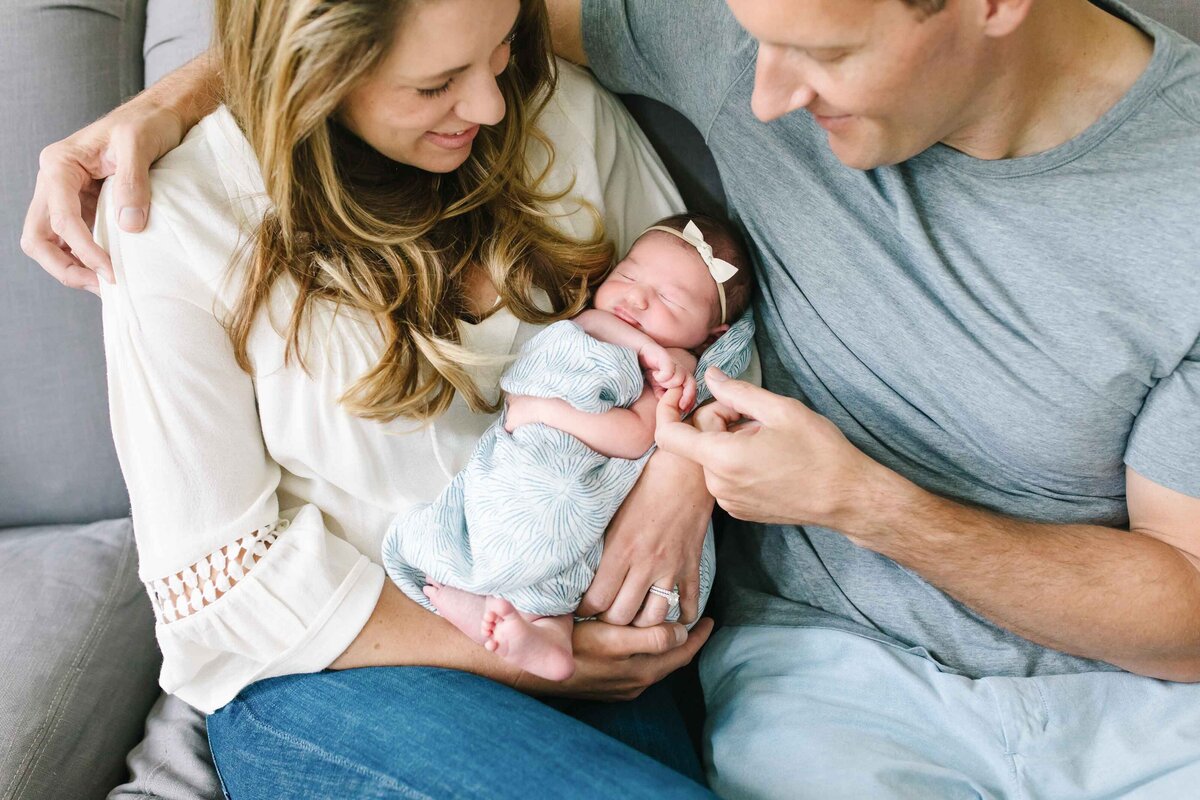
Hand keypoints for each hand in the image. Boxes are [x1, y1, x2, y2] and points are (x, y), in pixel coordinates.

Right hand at [20, 99, 185, 291]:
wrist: (162, 114)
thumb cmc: (148, 122)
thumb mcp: (139, 144)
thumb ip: (132, 182)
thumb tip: (129, 225)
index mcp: (60, 164)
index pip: (60, 218)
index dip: (83, 249)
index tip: (111, 271)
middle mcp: (55, 181)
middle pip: (38, 237)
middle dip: (64, 267)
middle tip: (102, 286)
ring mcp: (67, 195)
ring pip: (50, 242)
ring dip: (72, 267)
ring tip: (107, 284)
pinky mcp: (85, 205)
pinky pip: (73, 239)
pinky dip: (84, 258)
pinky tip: (108, 269)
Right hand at [518, 618, 713, 700]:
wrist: (534, 670)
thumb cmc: (571, 644)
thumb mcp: (611, 636)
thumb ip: (650, 637)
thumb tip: (681, 634)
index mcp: (641, 667)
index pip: (680, 649)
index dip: (696, 633)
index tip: (707, 618)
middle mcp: (636, 680)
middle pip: (673, 661)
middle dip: (690, 642)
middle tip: (703, 624)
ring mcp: (623, 686)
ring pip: (658, 666)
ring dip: (671, 650)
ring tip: (680, 633)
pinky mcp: (611, 689)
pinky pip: (642, 672)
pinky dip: (654, 658)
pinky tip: (649, 647)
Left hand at [578, 447, 713, 625]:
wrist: (685, 471)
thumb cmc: (644, 484)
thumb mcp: (613, 510)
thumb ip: (600, 542)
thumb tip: (578, 564)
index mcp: (621, 549)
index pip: (597, 598)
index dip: (586, 610)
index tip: (582, 609)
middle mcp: (645, 563)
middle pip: (623, 615)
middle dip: (609, 622)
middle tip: (604, 617)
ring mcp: (671, 567)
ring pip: (654, 617)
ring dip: (642, 624)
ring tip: (633, 620)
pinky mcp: (692, 566)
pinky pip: (688, 604)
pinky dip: (680, 617)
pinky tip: (671, 617)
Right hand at [638, 343, 696, 410]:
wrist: (640, 352)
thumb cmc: (651, 370)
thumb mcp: (658, 387)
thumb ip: (664, 396)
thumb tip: (669, 406)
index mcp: (681, 376)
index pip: (692, 388)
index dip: (690, 399)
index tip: (684, 410)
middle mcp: (680, 369)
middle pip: (691, 383)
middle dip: (687, 396)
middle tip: (680, 406)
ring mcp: (673, 362)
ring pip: (680, 378)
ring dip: (668, 384)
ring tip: (658, 381)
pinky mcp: (664, 356)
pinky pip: (668, 372)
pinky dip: (662, 376)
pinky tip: (654, 374)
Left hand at [655, 368, 882, 531]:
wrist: (846, 498)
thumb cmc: (819, 452)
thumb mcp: (781, 409)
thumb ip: (737, 391)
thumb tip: (710, 376)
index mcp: (722, 458)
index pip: (669, 435)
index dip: (668, 410)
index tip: (682, 396)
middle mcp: (718, 485)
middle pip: (698, 441)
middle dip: (721, 422)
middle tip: (758, 417)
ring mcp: (728, 501)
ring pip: (713, 459)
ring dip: (732, 443)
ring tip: (770, 441)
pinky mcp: (740, 511)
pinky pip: (725, 477)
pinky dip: (739, 462)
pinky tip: (771, 460)